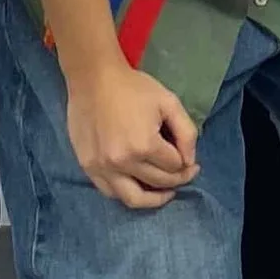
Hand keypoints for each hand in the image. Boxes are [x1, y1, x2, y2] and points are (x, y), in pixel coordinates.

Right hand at [66, 58, 200, 209]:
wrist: (93, 79)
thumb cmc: (133, 87)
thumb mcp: (169, 102)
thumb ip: (186, 133)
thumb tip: (189, 161)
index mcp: (144, 145)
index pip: (174, 167)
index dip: (186, 163)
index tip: (191, 160)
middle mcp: (122, 162)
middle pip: (157, 183)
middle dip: (176, 180)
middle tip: (184, 172)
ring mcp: (102, 168)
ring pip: (133, 199)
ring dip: (153, 198)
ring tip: (165, 192)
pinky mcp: (88, 167)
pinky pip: (111, 193)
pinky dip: (127, 194)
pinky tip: (138, 186)